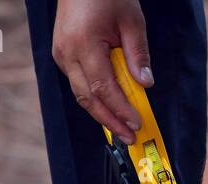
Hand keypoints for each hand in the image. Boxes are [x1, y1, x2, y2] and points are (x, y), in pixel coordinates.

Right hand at [51, 0, 152, 143]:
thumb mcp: (132, 21)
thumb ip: (138, 55)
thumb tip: (146, 84)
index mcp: (83, 44)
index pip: (104, 88)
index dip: (120, 110)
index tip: (137, 124)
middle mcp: (67, 52)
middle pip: (88, 98)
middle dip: (110, 121)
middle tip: (131, 137)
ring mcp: (61, 54)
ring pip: (81, 94)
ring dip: (102, 114)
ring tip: (123, 129)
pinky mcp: (62, 55)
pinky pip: (79, 84)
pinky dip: (95, 99)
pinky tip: (112, 109)